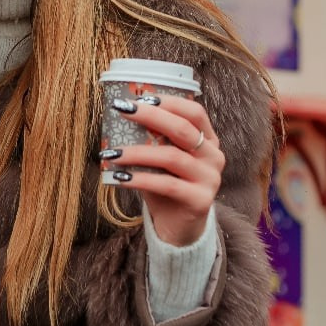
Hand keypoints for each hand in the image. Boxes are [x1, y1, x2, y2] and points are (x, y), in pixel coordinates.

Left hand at [103, 94, 224, 245]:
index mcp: (208, 140)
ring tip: (112, 153)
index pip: (195, 112)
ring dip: (137, 152)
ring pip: (171, 157)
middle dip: (150, 116)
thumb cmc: (165, 186)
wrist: (178, 228)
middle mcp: (213, 156)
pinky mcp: (200, 201)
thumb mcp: (159, 160)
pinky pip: (166, 185)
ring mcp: (210, 179)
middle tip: (122, 110)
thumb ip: (150, 139)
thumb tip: (119, 113)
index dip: (169, 102)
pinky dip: (139, 179)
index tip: (140, 97)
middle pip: (183, 129)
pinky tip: (119, 178)